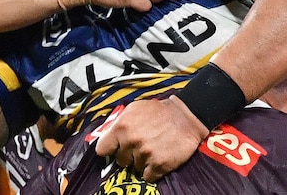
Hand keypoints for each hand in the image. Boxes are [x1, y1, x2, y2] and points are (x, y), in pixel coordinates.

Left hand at [94, 96, 209, 181]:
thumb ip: (119, 123)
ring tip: (152, 149)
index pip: (102, 149)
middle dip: (129, 155)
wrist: (185, 116)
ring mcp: (145, 154)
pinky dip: (153, 171)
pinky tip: (158, 159)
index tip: (113, 150)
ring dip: (143, 162)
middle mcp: (131, 141)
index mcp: (121, 127)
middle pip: (120, 160)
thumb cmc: (159, 111)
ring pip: (135, 168)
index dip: (109, 150)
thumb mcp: (134, 109)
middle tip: (139, 147)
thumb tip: (108, 136)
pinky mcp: (159, 165)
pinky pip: (148, 176)